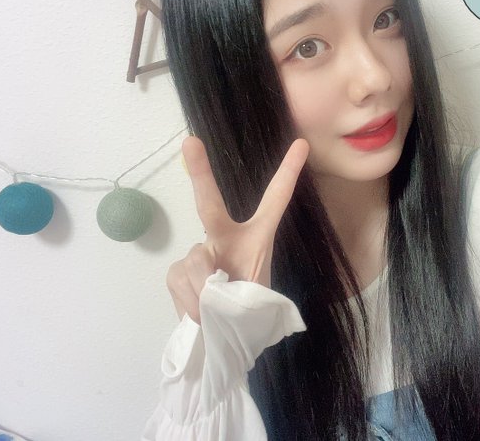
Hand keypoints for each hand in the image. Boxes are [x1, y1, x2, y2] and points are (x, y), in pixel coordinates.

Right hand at [166, 136, 308, 323]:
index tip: (302, 145)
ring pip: (195, 262)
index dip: (288, 172)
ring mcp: (198, 252)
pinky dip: (190, 302)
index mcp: (257, 237)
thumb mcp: (255, 299)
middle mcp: (225, 236)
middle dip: (200, 173)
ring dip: (205, 293)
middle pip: (209, 204)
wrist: (229, 338)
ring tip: (216, 312)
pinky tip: (199, 314)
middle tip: (190, 142)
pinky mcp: (177, 271)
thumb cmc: (250, 312)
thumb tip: (201, 286)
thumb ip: (230, 289)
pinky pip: (180, 280)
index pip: (275, 200)